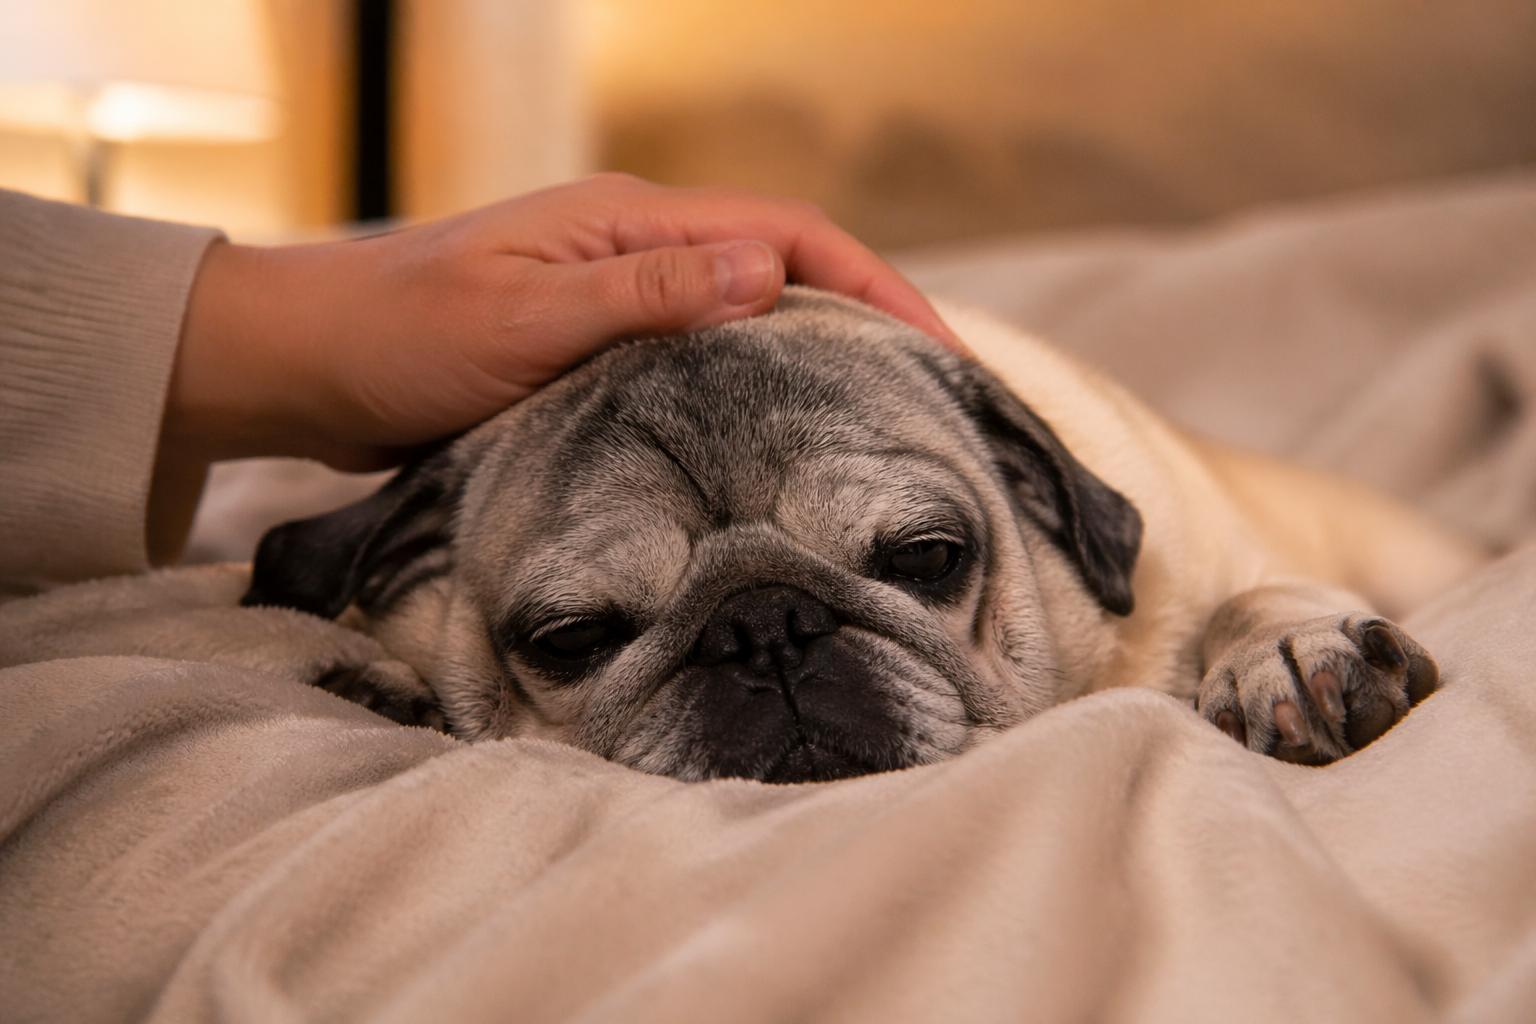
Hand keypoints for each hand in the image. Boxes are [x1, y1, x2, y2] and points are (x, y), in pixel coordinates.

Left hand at [164, 173, 959, 472]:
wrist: (301, 365)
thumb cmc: (395, 335)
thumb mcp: (520, 316)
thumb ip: (641, 295)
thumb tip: (766, 273)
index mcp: (630, 223)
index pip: (790, 236)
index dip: (877, 291)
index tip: (943, 359)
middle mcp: (636, 253)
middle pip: (785, 275)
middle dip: (868, 328)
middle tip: (937, 408)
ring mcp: (616, 301)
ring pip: (745, 324)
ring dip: (815, 365)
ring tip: (878, 433)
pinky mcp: (594, 353)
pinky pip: (697, 366)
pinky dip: (751, 396)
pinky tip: (771, 447)